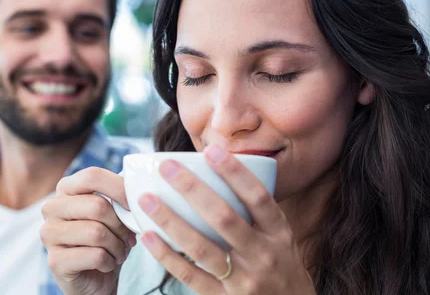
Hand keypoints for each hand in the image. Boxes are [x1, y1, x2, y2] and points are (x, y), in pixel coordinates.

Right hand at [40, 167, 136, 294]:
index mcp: (66, 188)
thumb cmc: (107, 238)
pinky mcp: (54, 260)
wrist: (95, 277)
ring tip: (119, 251)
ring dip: (117, 246)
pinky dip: (109, 261)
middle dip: (121, 225)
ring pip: (97, 232)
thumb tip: (138, 187)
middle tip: (128, 237)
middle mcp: (52, 207)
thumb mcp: (116, 212)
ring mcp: (49, 234)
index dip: (119, 188)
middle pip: (97, 206)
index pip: (93, 176)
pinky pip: (95, 255)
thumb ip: (121, 196)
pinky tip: (107, 263)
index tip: (135, 205)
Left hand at [137, 145, 315, 294]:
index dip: (235, 173)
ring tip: (147, 199)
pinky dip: (168, 255)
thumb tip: (222, 174)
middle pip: (224, 217)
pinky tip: (149, 236)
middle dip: (192, 189)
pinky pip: (190, 275)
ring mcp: (242, 279)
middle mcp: (262, 254)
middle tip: (167, 167)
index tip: (211, 151)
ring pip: (201, 247)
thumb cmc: (282, 268)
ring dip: (171, 221)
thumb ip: (258, 213)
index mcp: (279, 234)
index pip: (258, 197)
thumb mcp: (282, 239)